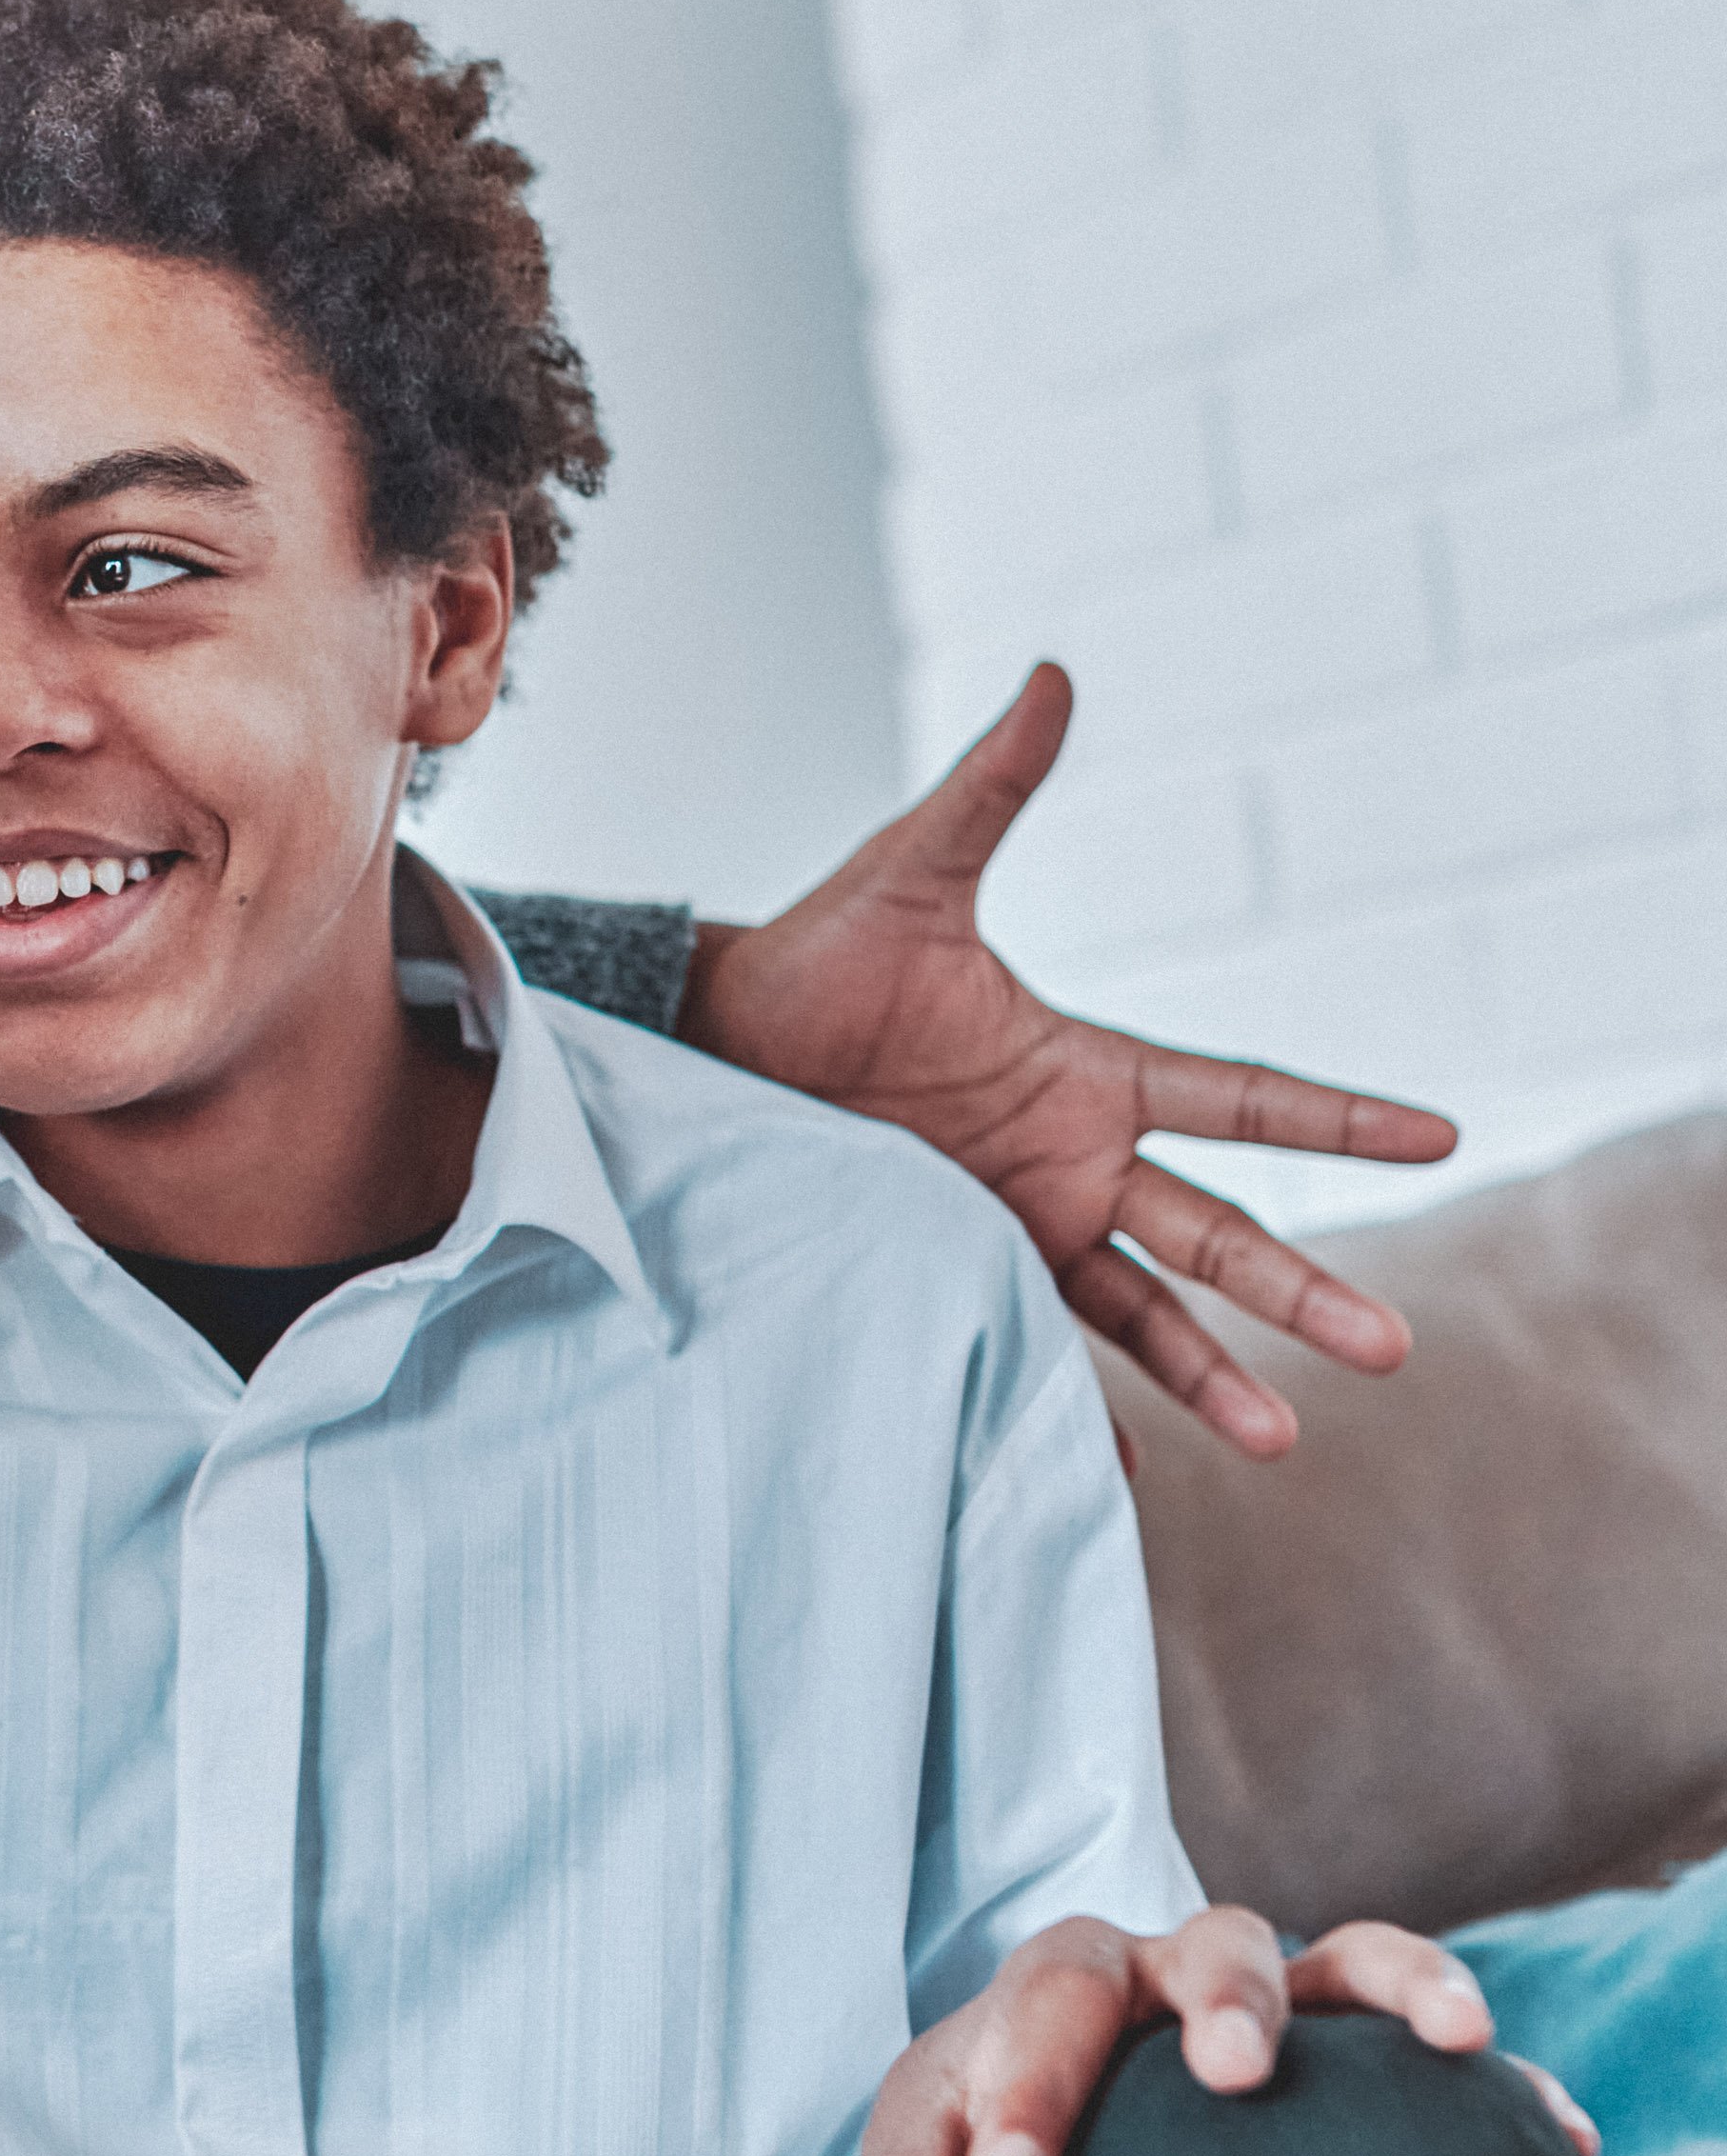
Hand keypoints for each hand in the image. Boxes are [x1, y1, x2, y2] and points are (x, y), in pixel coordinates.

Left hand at [676, 663, 1452, 1459]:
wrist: (715, 1042)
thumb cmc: (817, 956)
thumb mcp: (912, 873)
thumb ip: (992, 790)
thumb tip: (1055, 678)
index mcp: (1083, 1067)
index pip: (1240, 1098)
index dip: (1336, 1118)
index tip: (1439, 1133)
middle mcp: (1071, 1157)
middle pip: (1217, 1230)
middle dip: (1303, 1288)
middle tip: (1390, 1348)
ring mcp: (1017, 1222)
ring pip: (1144, 1312)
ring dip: (1214, 1376)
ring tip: (1283, 1440)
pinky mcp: (951, 1266)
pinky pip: (1029, 1351)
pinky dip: (1071, 1412)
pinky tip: (1111, 1478)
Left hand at [862, 1909, 1595, 2155]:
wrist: (1051, 2110)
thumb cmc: (987, 2133)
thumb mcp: (932, 2145)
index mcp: (1065, 1983)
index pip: (1049, 2000)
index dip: (1032, 2083)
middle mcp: (1175, 1970)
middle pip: (1207, 1942)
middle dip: (1228, 1998)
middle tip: (1237, 2070)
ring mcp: (1282, 2001)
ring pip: (1347, 1954)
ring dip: (1403, 1978)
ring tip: (1460, 2029)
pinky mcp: (1362, 2049)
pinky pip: (1437, 2040)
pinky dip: (1496, 2073)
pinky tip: (1558, 2131)